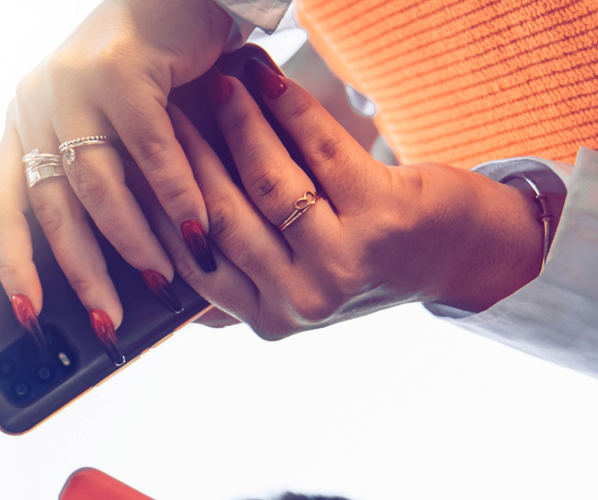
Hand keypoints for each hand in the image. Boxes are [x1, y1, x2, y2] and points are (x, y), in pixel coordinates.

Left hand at [0, 0, 232, 349]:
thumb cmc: (158, 71)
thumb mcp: (116, 133)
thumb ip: (107, 187)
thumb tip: (113, 270)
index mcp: (24, 122)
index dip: (11, 263)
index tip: (28, 313)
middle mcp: (35, 103)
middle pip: (50, 207)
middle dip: (81, 272)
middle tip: (107, 319)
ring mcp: (71, 83)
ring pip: (97, 184)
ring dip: (133, 239)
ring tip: (160, 277)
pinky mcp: (117, 68)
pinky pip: (147, 151)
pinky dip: (174, 195)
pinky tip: (194, 228)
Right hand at [170, 46, 545, 337]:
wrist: (456, 255)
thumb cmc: (363, 259)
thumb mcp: (291, 286)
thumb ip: (232, 285)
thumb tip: (153, 260)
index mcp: (268, 319)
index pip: (195, 256)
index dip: (163, 204)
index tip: (141, 155)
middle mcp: (302, 300)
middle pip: (222, 217)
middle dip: (190, 155)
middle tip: (167, 109)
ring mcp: (342, 263)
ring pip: (267, 182)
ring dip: (238, 124)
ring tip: (219, 84)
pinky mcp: (381, 216)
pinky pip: (319, 150)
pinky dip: (289, 110)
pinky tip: (267, 81)